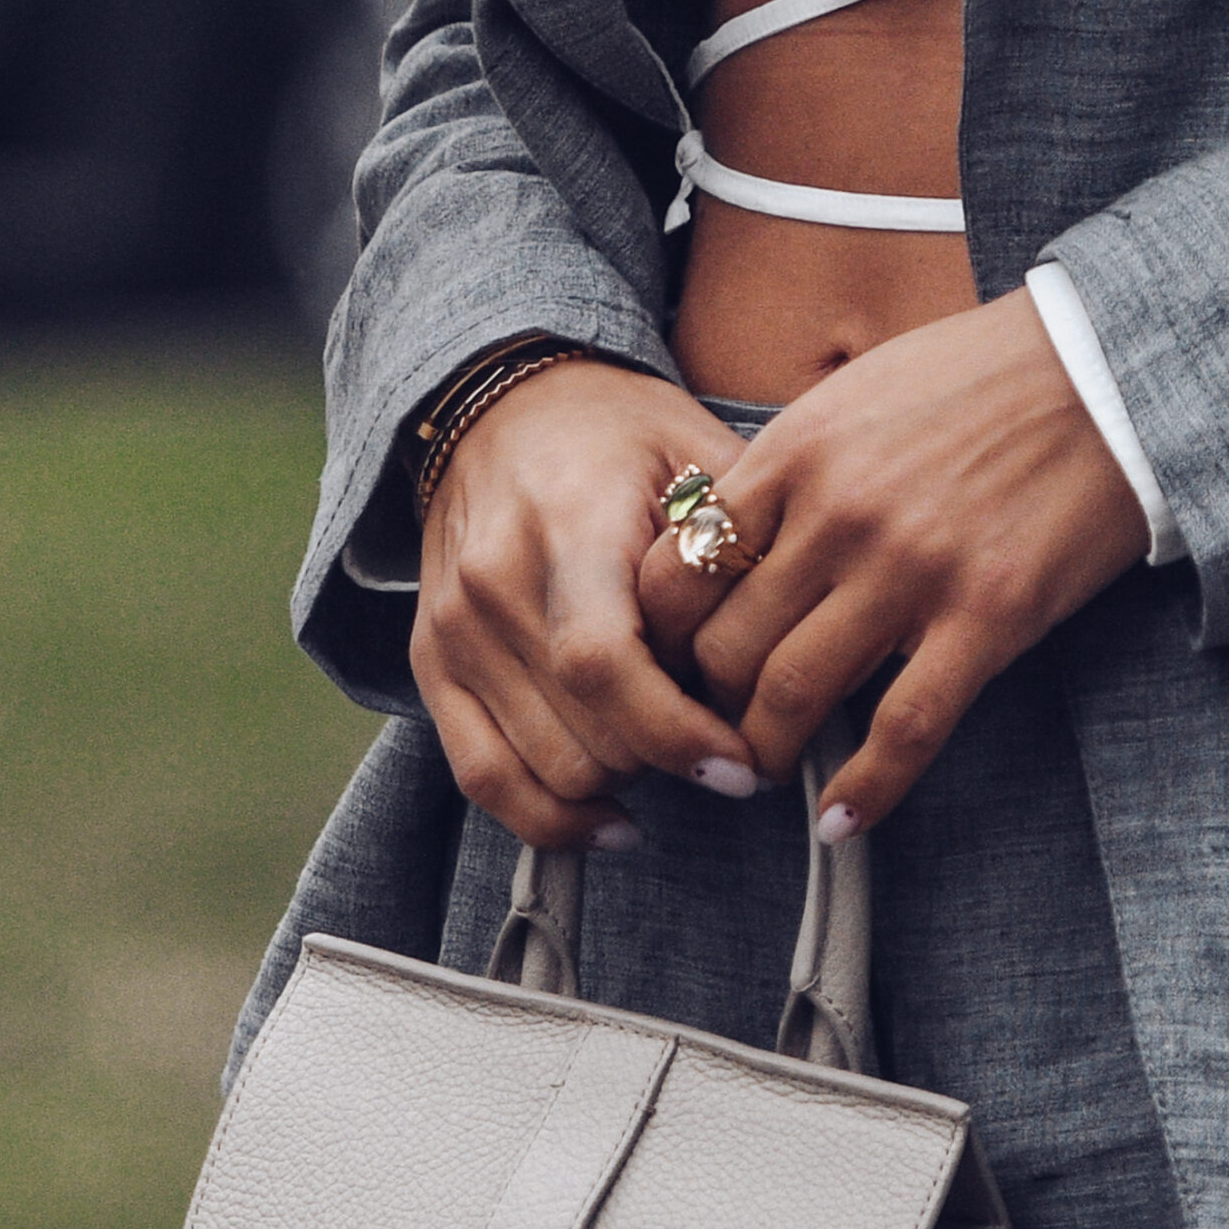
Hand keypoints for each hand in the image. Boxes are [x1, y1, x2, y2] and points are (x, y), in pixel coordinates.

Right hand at [415, 360, 771, 848]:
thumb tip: (797, 654)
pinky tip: (613, 820)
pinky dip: (551, 819)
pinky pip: (483, 778)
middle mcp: (493, 581)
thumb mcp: (699, 456)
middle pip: (584, 734)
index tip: (742, 765)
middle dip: (668, 759)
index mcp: (567, 523)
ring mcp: (454, 628)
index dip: (678, 735)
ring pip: (547, 768)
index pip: (604, 665)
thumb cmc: (625, 438)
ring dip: (624, 781)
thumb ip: (737, 550)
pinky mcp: (431, 662)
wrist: (505, 408)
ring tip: (670, 748)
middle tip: (724, 742)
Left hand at [636, 290, 1148, 840]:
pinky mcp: (985, 617)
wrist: (1104, 372)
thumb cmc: (977, 379)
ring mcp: (911, 570)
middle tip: (711, 731)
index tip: (668, 668)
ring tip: (763, 771)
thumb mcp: (852, 396)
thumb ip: (787, 469)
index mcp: (795, 455)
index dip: (658, 640)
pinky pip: (903, 729)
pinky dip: (863, 789)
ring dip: (765, 752)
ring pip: (792, 696)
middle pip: (724, 647)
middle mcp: (838, 515)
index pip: (677, 572)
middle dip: (704, 707)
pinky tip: (839, 820)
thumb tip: (719, 538)